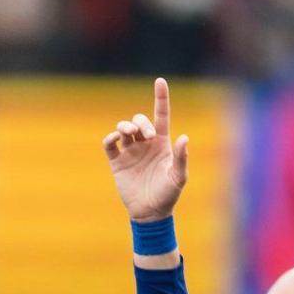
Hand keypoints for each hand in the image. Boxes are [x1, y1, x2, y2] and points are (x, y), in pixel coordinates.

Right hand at [104, 77, 188, 223]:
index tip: (159, 81)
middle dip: (141, 122)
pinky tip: (115, 139)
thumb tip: (183, 137)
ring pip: (124, 129)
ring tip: (128, 133)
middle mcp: (146, 144)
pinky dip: (110, 138)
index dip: (161, 98)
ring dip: (125, 126)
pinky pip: (110, 145)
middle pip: (140, 120)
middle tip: (146, 135)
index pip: (161, 115)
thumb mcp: (179, 177)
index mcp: (162, 143)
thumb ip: (181, 157)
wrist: (150, 212)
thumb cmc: (168, 195)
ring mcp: (130, 152)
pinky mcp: (117, 162)